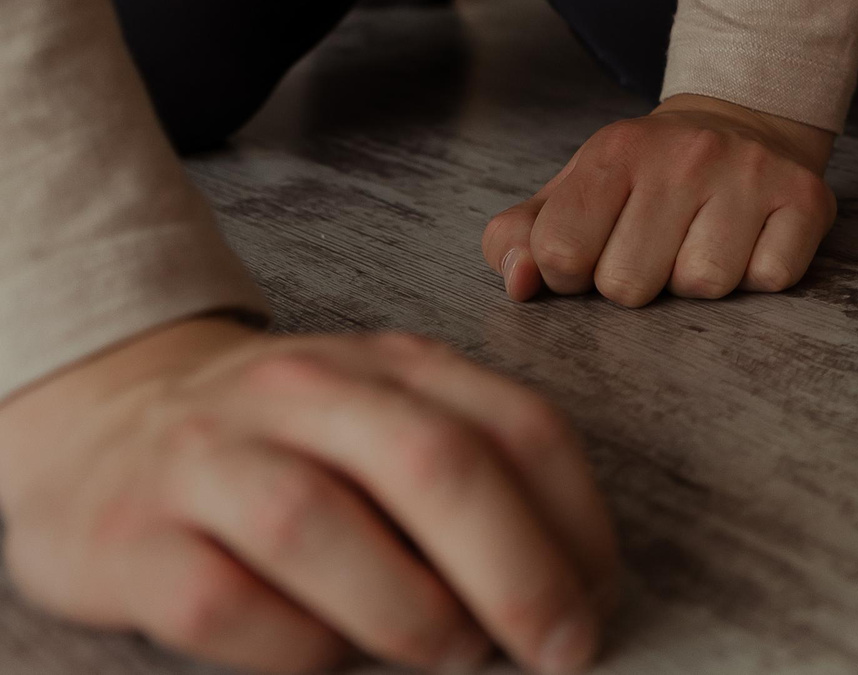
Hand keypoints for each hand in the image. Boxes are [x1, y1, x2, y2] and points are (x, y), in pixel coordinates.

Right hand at [0, 317, 614, 674]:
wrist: (103, 427)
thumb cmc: (285, 447)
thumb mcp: (386, 424)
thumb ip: (473, 473)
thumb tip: (574, 587)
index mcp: (394, 365)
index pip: (517, 424)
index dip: (577, 520)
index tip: (600, 599)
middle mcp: (304, 392)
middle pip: (433, 463)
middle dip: (517, 569)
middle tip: (558, 647)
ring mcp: (209, 458)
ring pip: (318, 525)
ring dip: (408, 609)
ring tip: (449, 653)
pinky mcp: (130, 538)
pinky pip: (222, 603)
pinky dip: (294, 646)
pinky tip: (330, 657)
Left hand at [481, 93, 836, 306]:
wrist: (741, 121)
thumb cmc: (646, 176)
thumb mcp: (571, 191)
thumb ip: (517, 239)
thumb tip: (522, 283)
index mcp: (616, 151)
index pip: (560, 255)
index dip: (571, 273)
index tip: (595, 250)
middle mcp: (686, 154)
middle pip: (629, 286)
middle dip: (637, 282)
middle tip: (656, 245)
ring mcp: (751, 173)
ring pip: (703, 286)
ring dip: (697, 280)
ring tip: (702, 241)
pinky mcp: (806, 198)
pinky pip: (770, 279)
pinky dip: (757, 274)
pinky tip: (749, 240)